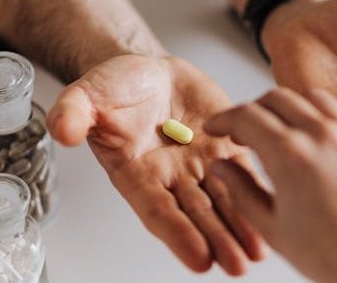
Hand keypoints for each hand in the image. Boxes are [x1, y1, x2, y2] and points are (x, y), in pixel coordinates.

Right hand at [46, 54, 263, 274]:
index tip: (198, 258)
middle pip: (197, 215)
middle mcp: (170, 178)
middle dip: (217, 240)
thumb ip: (76, 112)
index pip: (158, 210)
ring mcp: (200, 165)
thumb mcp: (89, 94)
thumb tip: (62, 129)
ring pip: (223, 201)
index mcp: (136, 173)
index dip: (178, 234)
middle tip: (236, 264)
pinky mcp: (225, 148)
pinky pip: (244, 172)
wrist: (149, 72)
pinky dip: (257, 192)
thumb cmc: (117, 88)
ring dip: (241, 227)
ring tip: (258, 252)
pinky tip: (274, 210)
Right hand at [204, 88, 336, 282]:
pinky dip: (327, 110)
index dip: (224, 119)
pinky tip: (322, 129)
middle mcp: (323, 134)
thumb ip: (241, 191)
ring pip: (314, 97)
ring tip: (284, 128)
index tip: (217, 128)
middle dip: (254, 109)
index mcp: (290, 155)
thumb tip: (220, 167)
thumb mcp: (274, 229)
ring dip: (291, 105)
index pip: (246, 116)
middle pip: (277, 98)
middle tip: (246, 130)